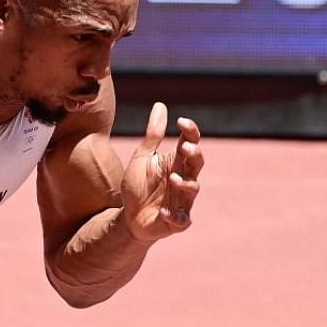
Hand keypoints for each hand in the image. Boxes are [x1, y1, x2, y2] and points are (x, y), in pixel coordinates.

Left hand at [120, 102, 203, 240]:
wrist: (129, 217)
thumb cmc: (138, 185)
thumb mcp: (142, 158)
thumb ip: (153, 135)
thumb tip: (160, 105)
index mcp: (176, 162)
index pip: (190, 143)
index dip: (190, 131)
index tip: (182, 121)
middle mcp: (183, 178)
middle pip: (197, 164)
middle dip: (194, 155)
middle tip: (186, 147)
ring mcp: (183, 200)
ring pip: (192, 189)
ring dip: (185, 183)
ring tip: (172, 178)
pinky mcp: (178, 221)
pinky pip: (181, 219)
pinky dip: (174, 216)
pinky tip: (164, 212)